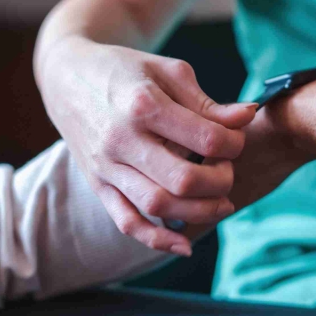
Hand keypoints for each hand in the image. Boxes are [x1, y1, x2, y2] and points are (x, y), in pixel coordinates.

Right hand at [37, 36, 256, 254]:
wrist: (67, 77)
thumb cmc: (124, 70)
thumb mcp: (168, 72)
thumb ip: (207, 102)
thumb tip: (248, 116)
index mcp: (144, 105)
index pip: (205, 138)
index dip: (233, 143)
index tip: (236, 139)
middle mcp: (121, 140)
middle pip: (182, 179)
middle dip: (220, 181)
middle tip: (228, 170)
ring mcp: (106, 166)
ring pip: (157, 205)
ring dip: (199, 212)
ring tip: (222, 203)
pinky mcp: (98, 185)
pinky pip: (126, 222)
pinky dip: (157, 240)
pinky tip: (185, 245)